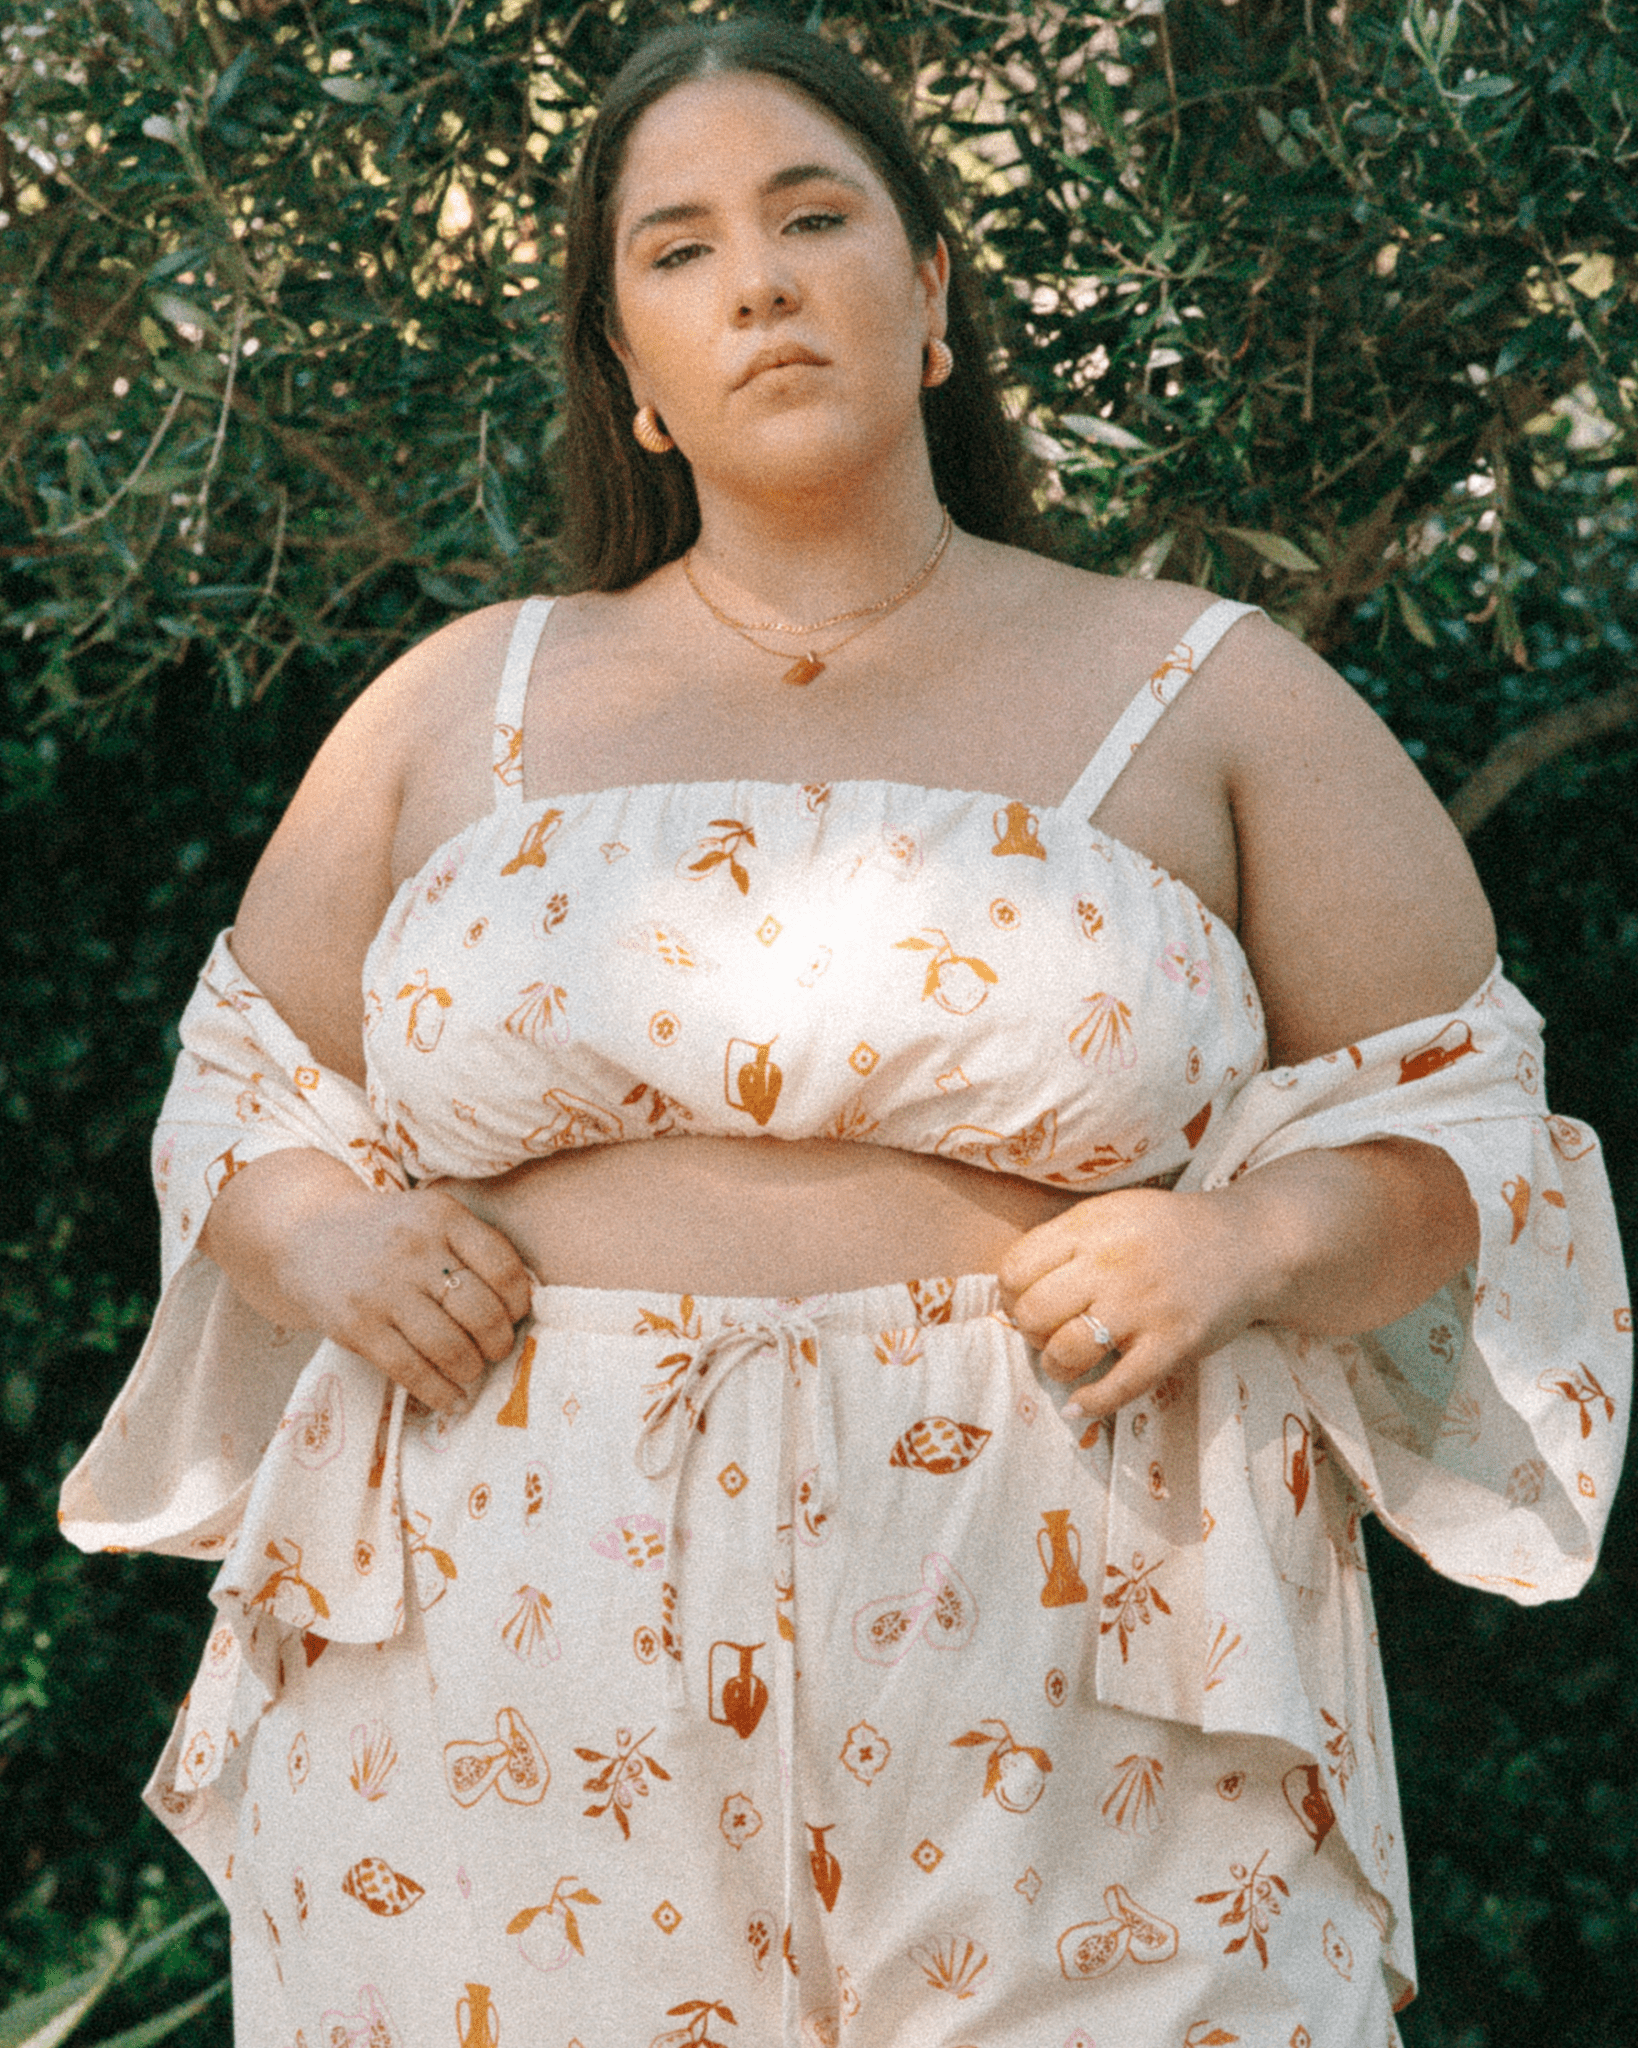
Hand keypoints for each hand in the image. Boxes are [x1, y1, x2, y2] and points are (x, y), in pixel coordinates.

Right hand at [279, 1186, 533, 1412]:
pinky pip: (410, 1370)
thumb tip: (525, 1305)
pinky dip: (439, 1393)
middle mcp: (413, 1249)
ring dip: (471, 1369)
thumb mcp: (433, 1217)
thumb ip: (475, 1248)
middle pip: (480, 1312)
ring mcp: (382, 1289)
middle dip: (498, 1342)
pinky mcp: (356, 1326)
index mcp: (442, 1217)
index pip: (503, 1268)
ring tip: (471, 1370)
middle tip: (496, 1349)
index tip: (515, 1315)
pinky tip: (451, 1400)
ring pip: (449, 1346)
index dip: (519, 1302)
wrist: (310, 1236)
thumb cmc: (391, 1233)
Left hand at [995, 1187, 1269, 1420]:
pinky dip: (1091, 1403)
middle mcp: (1111, 1264)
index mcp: (1090, 1226)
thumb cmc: (1170, 1230)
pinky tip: (1078, 1405)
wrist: (1250, 1244)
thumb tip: (1011, 1287)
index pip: (1016, 1269)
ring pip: (1066, 1351)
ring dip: (1056, 1366)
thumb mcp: (1112, 1213)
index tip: (1024, 1302)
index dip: (1010, 1294)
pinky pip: (1118, 1386)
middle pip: (1033, 1313)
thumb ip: (1065, 1241)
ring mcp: (1143, 1306)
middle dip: (1030, 1331)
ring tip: (1066, 1362)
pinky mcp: (1173, 1343)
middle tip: (1046, 1333)